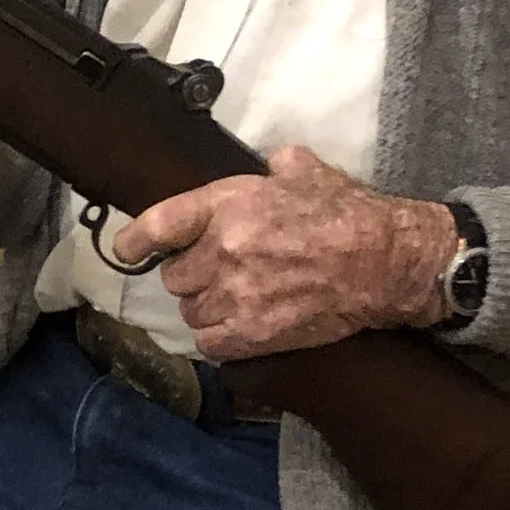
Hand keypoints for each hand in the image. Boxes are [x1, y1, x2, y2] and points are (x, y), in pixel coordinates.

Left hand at [115, 145, 454, 357]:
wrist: (384, 263)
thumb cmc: (347, 213)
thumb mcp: (304, 170)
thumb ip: (271, 167)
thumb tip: (265, 167)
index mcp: (228, 205)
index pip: (157, 224)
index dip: (134, 239)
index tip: (125, 247)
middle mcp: (224, 251)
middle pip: (173, 277)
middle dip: (189, 274)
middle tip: (216, 270)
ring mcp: (237, 296)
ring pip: (191, 311)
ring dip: (206, 306)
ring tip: (234, 297)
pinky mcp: (254, 333)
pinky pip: (211, 343)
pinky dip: (220, 336)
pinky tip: (238, 324)